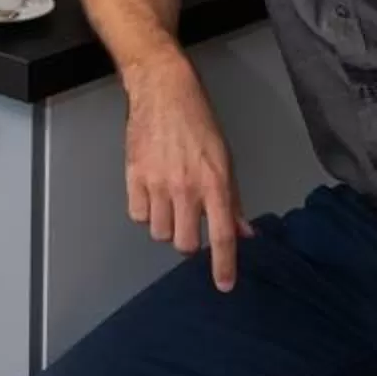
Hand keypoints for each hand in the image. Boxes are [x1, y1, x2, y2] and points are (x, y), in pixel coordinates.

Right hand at [123, 61, 250, 287]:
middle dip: (189, 242)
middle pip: (184, 244)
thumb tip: (243, 232)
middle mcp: (186, 188)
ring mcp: (157, 183)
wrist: (162, 90)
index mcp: (214, 183)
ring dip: (166, 225)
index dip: (223, 265)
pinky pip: (138, 215)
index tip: (224, 285)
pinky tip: (152, 195)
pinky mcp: (133, 176)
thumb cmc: (199, 121)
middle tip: (190, 224)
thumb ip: (231, 199)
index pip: (221, 235)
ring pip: (159, 232)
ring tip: (169, 204)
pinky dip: (145, 212)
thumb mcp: (224, 158)